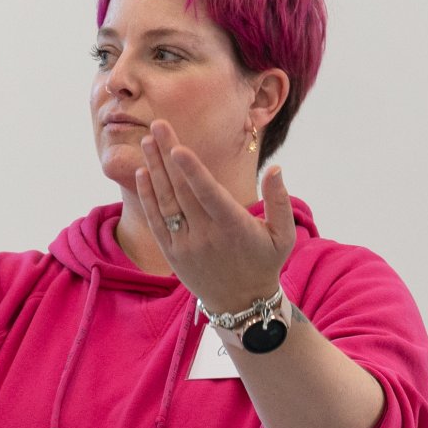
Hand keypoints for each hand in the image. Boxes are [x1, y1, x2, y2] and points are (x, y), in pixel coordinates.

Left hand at [134, 118, 294, 313]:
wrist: (241, 304)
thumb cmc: (265, 262)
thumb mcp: (284, 235)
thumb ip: (280, 201)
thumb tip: (276, 169)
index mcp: (234, 228)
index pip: (208, 195)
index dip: (192, 171)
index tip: (178, 148)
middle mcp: (206, 236)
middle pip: (182, 190)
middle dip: (168, 155)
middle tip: (158, 124)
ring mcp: (186, 245)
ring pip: (166, 201)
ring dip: (154, 169)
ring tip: (147, 140)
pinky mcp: (172, 253)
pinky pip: (156, 220)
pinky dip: (148, 196)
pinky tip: (144, 172)